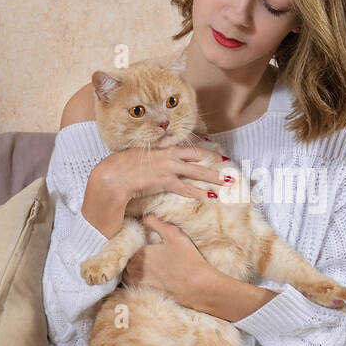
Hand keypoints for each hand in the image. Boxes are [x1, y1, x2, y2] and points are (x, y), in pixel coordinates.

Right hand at [95, 145, 229, 203]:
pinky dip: (198, 192)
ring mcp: (168, 167)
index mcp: (163, 148)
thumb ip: (152, 159)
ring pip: (197, 172)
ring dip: (213, 178)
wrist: (113, 174)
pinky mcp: (164, 180)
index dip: (205, 152)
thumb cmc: (122, 166)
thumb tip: (156, 165)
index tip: (217, 155)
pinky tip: (209, 196)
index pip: (189, 149)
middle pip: (198, 158)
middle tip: (231, 167)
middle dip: (216, 163)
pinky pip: (186, 188)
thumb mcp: (140, 157)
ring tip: (227, 183)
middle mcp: (169, 155)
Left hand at [121, 213, 217, 307]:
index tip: (138, 239)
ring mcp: (140, 282)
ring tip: (142, 262)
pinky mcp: (147, 292)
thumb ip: (155, 222)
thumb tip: (143, 216)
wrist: (198, 286)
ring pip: (127, 272)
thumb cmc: (186, 258)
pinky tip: (148, 274)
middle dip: (128, 254)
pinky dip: (136, 279)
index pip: (126, 245)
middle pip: (125, 259)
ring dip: (130, 267)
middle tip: (139, 250)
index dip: (131, 241)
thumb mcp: (173, 234)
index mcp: (139, 253)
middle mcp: (135, 268)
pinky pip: (134, 284)